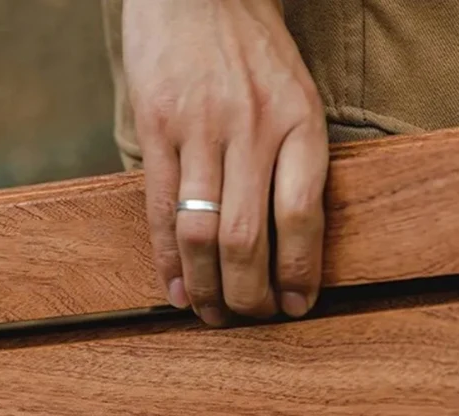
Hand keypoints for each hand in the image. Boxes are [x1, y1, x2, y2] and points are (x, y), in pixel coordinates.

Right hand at [123, 0, 328, 324]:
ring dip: (207, 288)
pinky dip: (168, 260)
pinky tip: (177, 290)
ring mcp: (200, 128)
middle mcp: (251, 128)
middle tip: (252, 318)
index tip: (297, 306)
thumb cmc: (255, 54)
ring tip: (214, 315)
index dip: (299, 274)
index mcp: (299, 122)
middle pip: (247, 239)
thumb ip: (297, 165)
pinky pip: (160, 210)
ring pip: (201, 233)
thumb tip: (290, 248)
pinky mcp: (157, 127)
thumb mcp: (297, 99)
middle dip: (250, 295)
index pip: (302, 218)